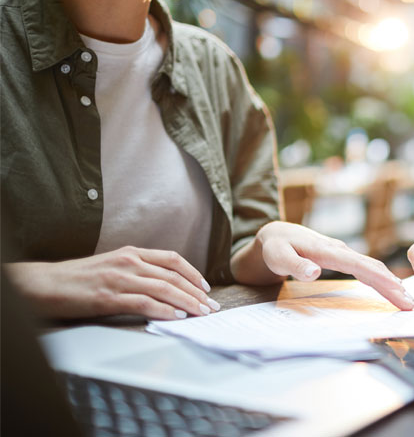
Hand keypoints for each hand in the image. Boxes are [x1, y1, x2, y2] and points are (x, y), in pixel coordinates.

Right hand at [4, 247, 218, 319]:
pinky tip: (176, 317)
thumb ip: (137, 271)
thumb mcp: (112, 265)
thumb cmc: (78, 279)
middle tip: (211, 306)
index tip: (205, 287)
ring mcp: (120, 279)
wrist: (44, 284)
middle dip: (196, 292)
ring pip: (164, 289)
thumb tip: (163, 286)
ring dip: (187, 302)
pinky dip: (164, 310)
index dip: (193, 273)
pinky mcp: (109, 297)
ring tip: (201, 313)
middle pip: (173, 276)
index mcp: (132, 253)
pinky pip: (144, 303)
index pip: (172, 259)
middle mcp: (130, 262)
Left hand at [252, 221, 413, 310]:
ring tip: (405, 299)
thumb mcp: (277, 256)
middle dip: (392, 285)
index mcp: (327, 251)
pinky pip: (365, 268)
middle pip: (372, 267)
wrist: (275, 234)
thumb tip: (315, 272)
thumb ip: (295, 265)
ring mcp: (342, 253)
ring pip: (371, 267)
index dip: (380, 280)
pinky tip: (389, 287)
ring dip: (389, 282)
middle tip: (411, 305)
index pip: (359, 266)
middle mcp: (339, 250)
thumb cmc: (275, 247)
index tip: (397, 294)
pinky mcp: (342, 257)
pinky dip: (380, 278)